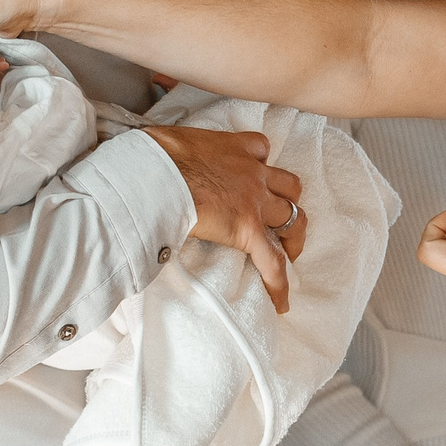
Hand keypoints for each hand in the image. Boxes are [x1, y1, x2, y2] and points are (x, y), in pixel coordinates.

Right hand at [146, 126, 306, 312]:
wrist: (151, 176)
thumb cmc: (152, 157)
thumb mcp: (170, 143)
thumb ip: (178, 153)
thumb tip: (159, 159)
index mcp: (233, 148)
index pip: (260, 149)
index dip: (260, 165)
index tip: (255, 176)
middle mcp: (252, 172)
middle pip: (288, 185)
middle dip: (288, 201)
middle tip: (280, 220)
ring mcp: (254, 201)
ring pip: (294, 218)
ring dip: (294, 236)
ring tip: (288, 254)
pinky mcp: (248, 230)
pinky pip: (273, 261)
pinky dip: (279, 282)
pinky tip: (280, 302)